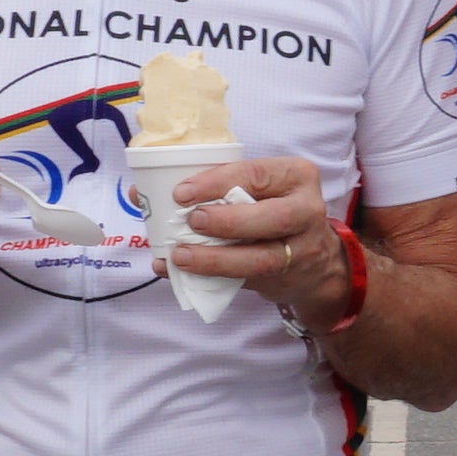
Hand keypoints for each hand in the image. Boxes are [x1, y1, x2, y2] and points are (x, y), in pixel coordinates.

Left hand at [160, 153, 346, 318]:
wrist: (315, 260)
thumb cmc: (271, 208)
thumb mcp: (259, 186)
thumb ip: (214, 185)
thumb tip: (141, 192)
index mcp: (297, 175)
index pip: (257, 174)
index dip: (218, 182)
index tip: (182, 193)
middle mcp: (306, 211)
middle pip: (271, 218)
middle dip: (226, 221)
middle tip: (190, 221)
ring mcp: (300, 250)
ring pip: (261, 259)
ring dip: (216, 259)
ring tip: (180, 256)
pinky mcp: (285, 279)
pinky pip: (245, 282)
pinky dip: (208, 279)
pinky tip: (178, 275)